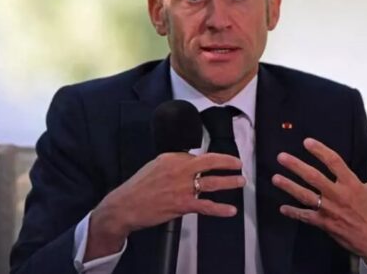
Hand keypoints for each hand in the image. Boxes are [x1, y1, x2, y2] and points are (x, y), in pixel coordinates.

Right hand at [85, 152, 244, 260]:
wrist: (125, 206)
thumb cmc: (138, 187)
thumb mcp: (155, 165)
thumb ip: (172, 163)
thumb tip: (187, 162)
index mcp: (172, 158)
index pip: (197, 156)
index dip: (210, 159)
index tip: (220, 161)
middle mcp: (179, 170)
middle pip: (209, 162)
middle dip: (227, 162)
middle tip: (238, 164)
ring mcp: (182, 188)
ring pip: (212, 183)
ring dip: (229, 182)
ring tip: (240, 181)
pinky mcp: (182, 205)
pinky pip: (206, 206)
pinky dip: (220, 209)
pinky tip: (230, 210)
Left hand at [272, 138, 366, 273]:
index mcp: (351, 184)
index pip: (334, 162)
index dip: (320, 151)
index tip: (307, 142)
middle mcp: (338, 195)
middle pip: (314, 177)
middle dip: (296, 166)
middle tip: (281, 157)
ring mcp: (329, 209)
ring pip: (305, 196)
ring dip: (289, 186)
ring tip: (275, 178)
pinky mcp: (324, 223)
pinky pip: (306, 217)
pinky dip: (294, 212)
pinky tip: (283, 208)